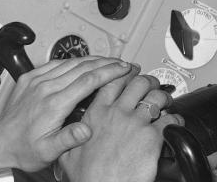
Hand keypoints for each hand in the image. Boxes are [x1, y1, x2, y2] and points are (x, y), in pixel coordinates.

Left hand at [0, 57, 135, 171]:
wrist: (0, 142)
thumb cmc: (24, 148)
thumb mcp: (49, 151)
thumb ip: (68, 139)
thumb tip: (87, 130)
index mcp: (53, 104)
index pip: (87, 81)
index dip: (109, 73)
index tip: (124, 69)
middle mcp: (44, 88)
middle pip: (81, 68)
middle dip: (106, 63)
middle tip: (123, 63)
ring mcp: (36, 81)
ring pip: (68, 63)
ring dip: (91, 60)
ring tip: (109, 61)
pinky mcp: (29, 78)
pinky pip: (53, 64)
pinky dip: (72, 61)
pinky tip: (82, 62)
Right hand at [58, 72, 177, 181]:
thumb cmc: (89, 174)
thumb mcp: (67, 150)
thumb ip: (70, 137)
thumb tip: (67, 133)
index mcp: (96, 113)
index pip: (111, 82)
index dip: (122, 72)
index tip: (127, 70)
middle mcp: (116, 113)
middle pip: (136, 83)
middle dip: (146, 80)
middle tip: (149, 83)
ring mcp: (135, 123)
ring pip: (154, 96)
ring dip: (162, 96)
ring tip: (164, 100)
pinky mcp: (153, 137)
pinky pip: (170, 119)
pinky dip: (175, 118)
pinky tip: (174, 121)